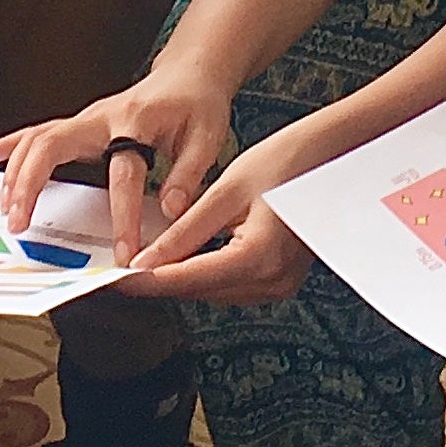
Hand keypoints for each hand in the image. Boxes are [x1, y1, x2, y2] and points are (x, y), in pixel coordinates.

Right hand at [0, 70, 238, 263]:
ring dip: (15, 173)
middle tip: (21, 223)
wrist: (188, 73)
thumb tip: (172, 212)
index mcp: (136, 122)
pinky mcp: (77, 125)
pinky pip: (34, 134)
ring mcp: (85, 120)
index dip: (123, 214)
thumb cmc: (196, 104)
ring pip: (37, 139)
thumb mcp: (208, 137)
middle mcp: (102, 117)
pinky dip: (5, 147)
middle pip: (53, 145)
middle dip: (32, 184)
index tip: (124, 252)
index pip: (124, 173)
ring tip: (6, 210)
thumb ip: (189, 174)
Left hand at [119, 149, 319, 305]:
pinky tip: (185, 253)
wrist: (331, 156)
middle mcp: (272, 280)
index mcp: (258, 257)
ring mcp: (279, 284)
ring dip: (181, 275)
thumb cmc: (287, 161)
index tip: (114, 279)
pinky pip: (231, 283)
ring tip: (148, 255)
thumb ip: (185, 231)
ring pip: (213, 290)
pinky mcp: (279, 279)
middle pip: (199, 290)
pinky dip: (205, 270)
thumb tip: (147, 260)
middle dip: (160, 278)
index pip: (188, 280)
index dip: (146, 282)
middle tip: (122, 264)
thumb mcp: (226, 191)